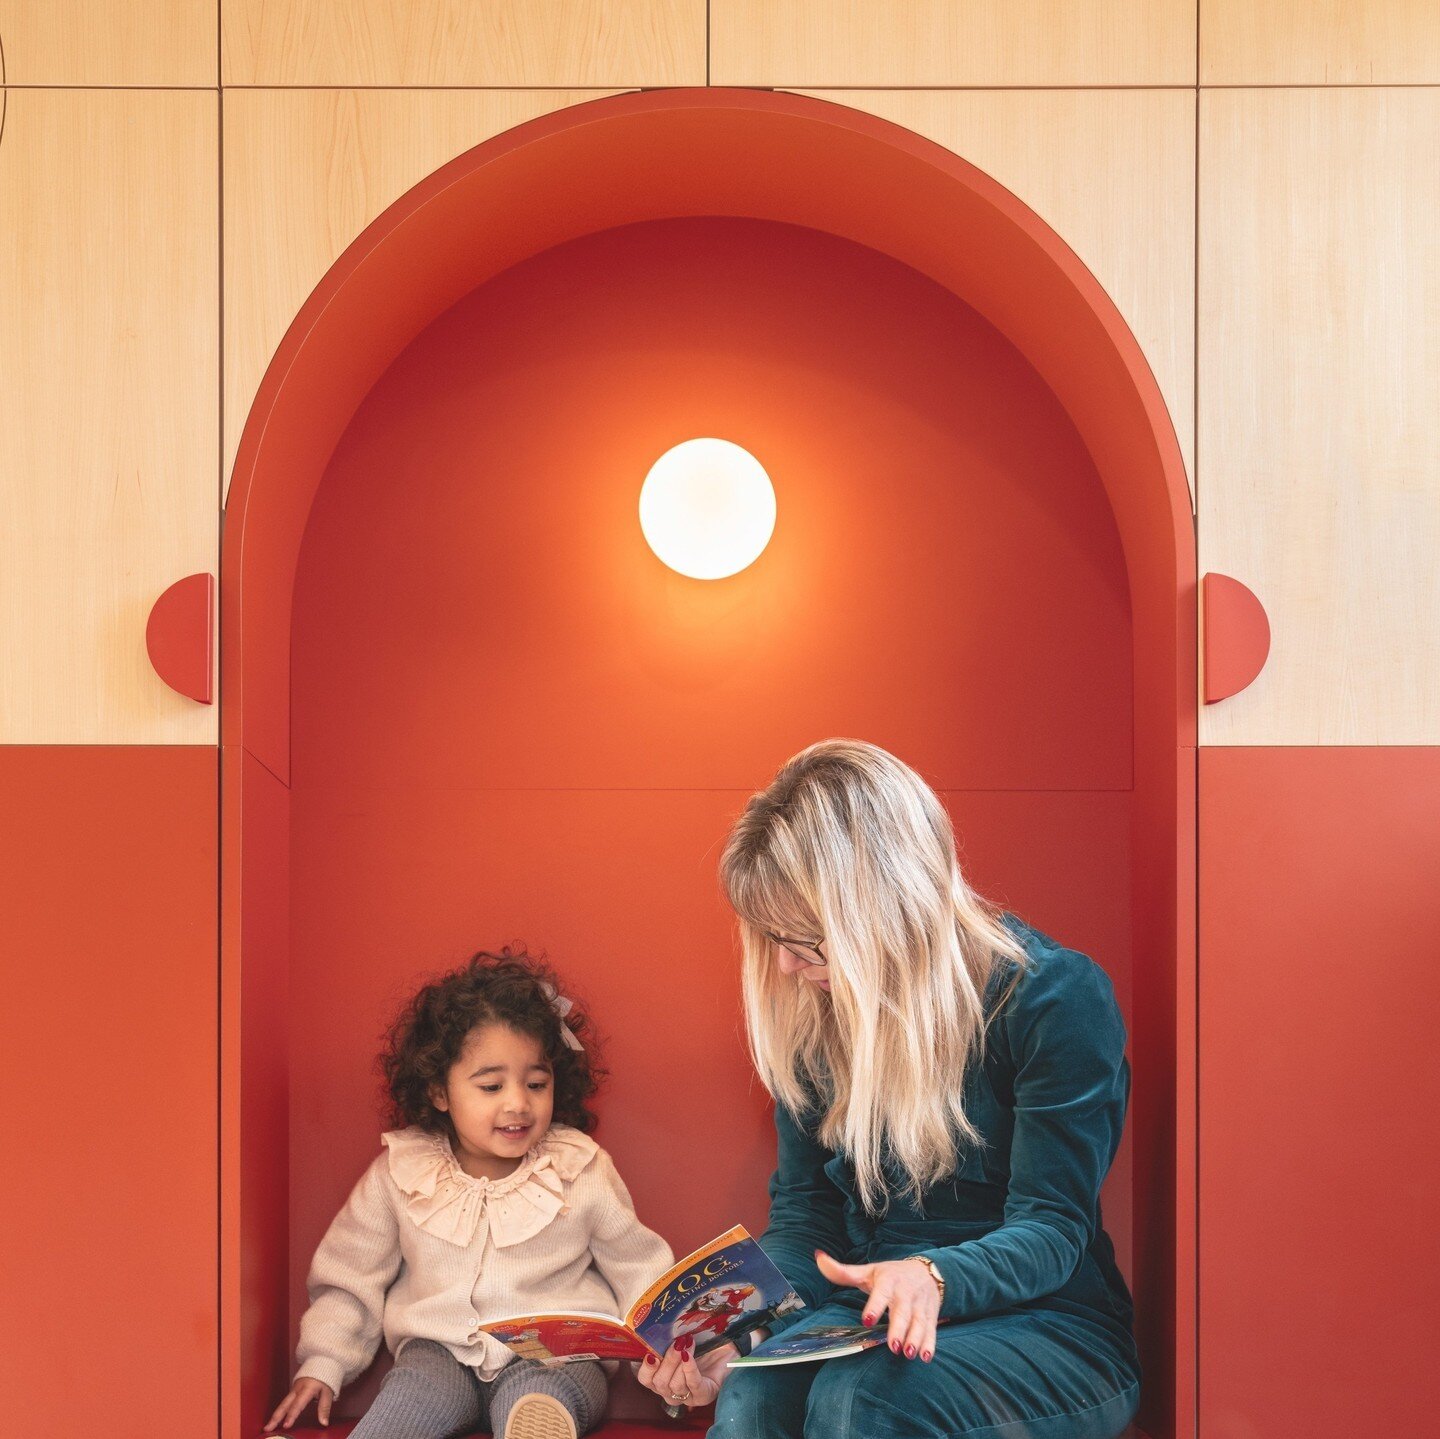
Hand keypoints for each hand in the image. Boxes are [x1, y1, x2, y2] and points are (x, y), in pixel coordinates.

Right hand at [264, 1375, 333, 1430]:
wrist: (322, 1361)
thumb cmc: (326, 1377)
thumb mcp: (328, 1392)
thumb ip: (325, 1407)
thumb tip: (324, 1423)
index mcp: (307, 1389)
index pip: (298, 1404)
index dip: (292, 1415)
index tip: (286, 1425)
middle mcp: (297, 1389)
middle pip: (285, 1404)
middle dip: (276, 1417)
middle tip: (268, 1428)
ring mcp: (293, 1389)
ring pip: (283, 1403)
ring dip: (275, 1415)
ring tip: (268, 1427)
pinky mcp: (293, 1390)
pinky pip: (285, 1401)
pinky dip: (279, 1411)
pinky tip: (275, 1419)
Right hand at [634, 1333, 733, 1410]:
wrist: (727, 1349)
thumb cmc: (702, 1343)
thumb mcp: (681, 1339)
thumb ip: (668, 1336)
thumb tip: (658, 1323)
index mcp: (662, 1378)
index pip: (645, 1380)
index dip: (646, 1369)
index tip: (650, 1353)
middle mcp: (671, 1391)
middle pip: (659, 1383)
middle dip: (666, 1362)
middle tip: (675, 1343)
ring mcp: (688, 1397)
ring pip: (675, 1386)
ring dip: (680, 1362)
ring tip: (688, 1343)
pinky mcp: (703, 1396)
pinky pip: (693, 1385)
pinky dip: (689, 1369)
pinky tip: (689, 1356)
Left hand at [815, 1248, 940, 1362]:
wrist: (926, 1270)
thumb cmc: (890, 1275)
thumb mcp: (867, 1271)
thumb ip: (843, 1272)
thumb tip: (818, 1258)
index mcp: (888, 1282)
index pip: (881, 1294)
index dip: (875, 1306)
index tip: (866, 1320)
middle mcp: (905, 1293)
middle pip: (902, 1312)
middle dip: (898, 1328)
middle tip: (893, 1346)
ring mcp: (920, 1305)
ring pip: (918, 1322)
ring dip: (915, 1338)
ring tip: (908, 1354)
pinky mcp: (931, 1316)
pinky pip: (931, 1330)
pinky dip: (930, 1343)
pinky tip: (925, 1357)